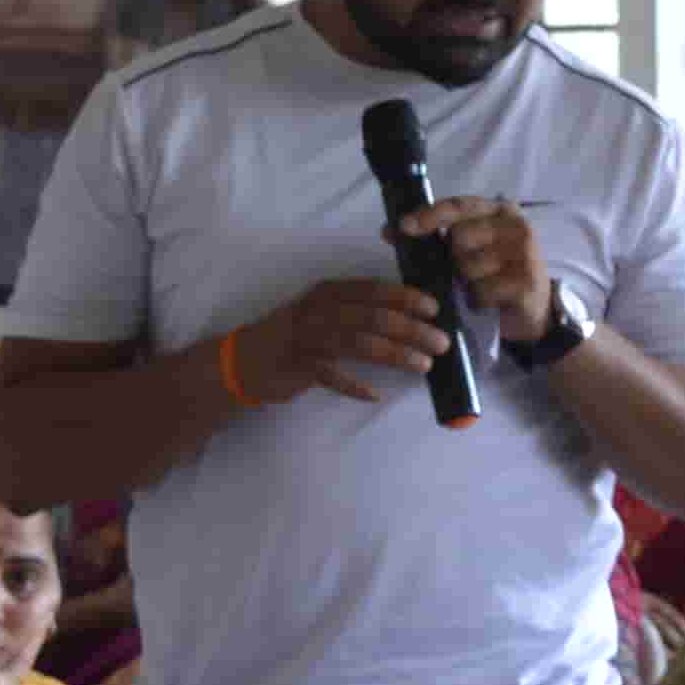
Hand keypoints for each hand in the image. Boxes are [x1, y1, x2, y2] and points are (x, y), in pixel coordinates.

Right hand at [240, 270, 455, 405]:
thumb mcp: (322, 313)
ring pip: (359, 343)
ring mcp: (307, 337)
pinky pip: (331, 376)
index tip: (433, 307)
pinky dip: (354, 386)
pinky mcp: (298, 365)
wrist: (243, 360)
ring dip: (395, 354)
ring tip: (422, 364)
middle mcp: (318, 310)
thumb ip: (356, 311)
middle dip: (411, 329)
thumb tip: (406, 319)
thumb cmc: (293, 336)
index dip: (405, 297)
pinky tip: (374, 395)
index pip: (372, 290)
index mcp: (328, 293)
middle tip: (441, 342)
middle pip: (373, 316)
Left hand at [401, 194, 561, 348]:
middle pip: (459, 237)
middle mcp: (516, 225)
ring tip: (481, 287)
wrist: (535, 310)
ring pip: (468, 267)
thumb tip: (389, 231)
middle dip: (453, 259)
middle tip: (466, 272)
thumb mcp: (469, 248)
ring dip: (465, 284)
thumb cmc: (495, 274)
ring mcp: (524, 253)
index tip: (403, 226)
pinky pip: (481, 292)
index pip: (458, 205)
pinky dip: (478, 301)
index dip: (429, 215)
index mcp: (499, 209)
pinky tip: (490, 302)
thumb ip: (436, 236)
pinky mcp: (526, 282)